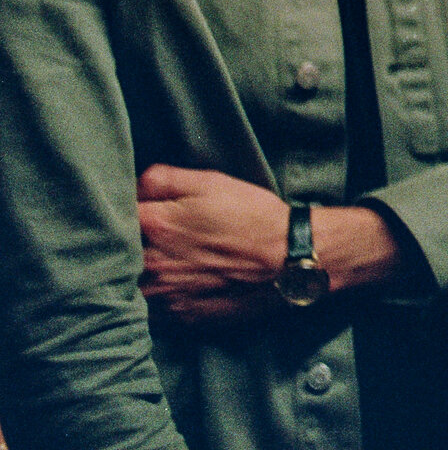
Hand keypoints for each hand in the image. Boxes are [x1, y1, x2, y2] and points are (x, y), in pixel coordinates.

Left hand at [135, 164, 286, 324]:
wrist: (288, 258)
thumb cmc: (251, 215)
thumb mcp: (210, 181)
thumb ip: (162, 178)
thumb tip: (132, 186)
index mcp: (154, 224)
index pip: (112, 216)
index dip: (119, 212)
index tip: (134, 211)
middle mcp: (151, 264)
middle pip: (119, 256)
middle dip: (127, 246)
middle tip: (153, 238)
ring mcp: (164, 294)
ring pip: (133, 285)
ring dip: (141, 275)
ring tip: (169, 263)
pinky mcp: (180, 316)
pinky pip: (154, 308)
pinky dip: (161, 297)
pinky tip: (183, 283)